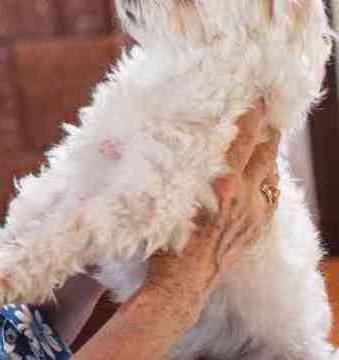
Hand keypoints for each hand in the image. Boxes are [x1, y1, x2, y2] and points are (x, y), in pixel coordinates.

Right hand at [146, 101, 281, 302]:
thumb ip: (143, 167)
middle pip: (266, 151)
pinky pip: (271, 195)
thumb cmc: (163, 242)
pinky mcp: (258, 227)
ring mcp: (255, 214)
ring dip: (269, 152)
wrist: (182, 285)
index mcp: (221, 184)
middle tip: (263, 107)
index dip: (252, 114)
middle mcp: (244, 196)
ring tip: (265, 133)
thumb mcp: (155, 199)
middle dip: (267, 128)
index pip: (244, 138)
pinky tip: (261, 170)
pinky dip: (268, 178)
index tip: (254, 94)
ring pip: (271, 173)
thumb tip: (108, 141)